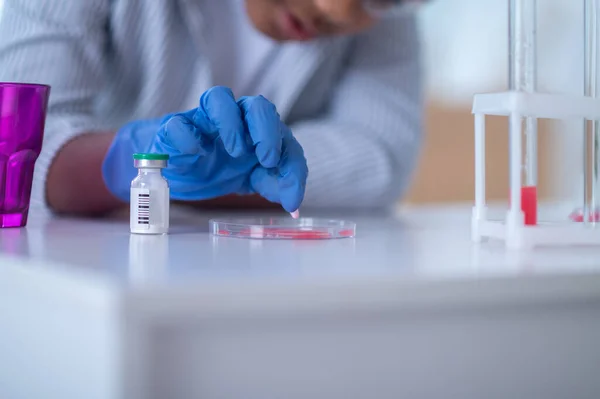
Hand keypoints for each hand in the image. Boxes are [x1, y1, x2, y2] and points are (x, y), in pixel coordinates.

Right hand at [102, 87, 307, 211]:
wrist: (183, 174)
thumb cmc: (223, 169)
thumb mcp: (255, 180)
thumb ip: (278, 185)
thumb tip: (294, 204)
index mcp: (256, 128)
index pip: (278, 126)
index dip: (282, 144)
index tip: (275, 166)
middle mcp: (234, 118)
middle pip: (255, 104)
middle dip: (265, 129)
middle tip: (266, 159)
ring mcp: (203, 121)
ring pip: (218, 98)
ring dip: (231, 123)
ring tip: (235, 152)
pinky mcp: (174, 130)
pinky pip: (178, 123)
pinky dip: (189, 136)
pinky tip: (198, 153)